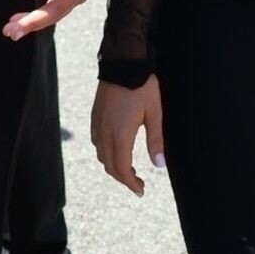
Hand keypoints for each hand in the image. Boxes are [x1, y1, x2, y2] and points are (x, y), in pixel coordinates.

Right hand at [91, 74, 164, 196]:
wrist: (123, 63)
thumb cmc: (142, 87)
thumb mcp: (155, 114)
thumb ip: (156, 141)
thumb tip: (159, 165)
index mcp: (120, 135)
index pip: (122, 169)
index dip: (131, 184)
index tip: (141, 191)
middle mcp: (105, 133)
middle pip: (110, 166)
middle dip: (123, 179)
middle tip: (138, 184)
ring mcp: (97, 125)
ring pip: (102, 156)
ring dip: (114, 166)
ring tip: (130, 169)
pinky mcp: (95, 117)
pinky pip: (97, 143)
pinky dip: (106, 153)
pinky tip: (118, 150)